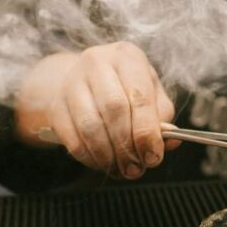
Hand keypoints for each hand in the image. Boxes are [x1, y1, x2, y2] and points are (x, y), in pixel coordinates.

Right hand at [15, 42, 178, 179]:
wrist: (82, 80)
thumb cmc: (124, 87)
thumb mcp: (150, 92)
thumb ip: (162, 116)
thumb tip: (170, 142)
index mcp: (127, 57)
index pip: (139, 95)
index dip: (147, 130)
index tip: (153, 156)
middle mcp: (96, 63)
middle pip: (113, 109)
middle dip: (127, 145)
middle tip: (136, 168)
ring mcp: (72, 82)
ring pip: (90, 126)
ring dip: (108, 155)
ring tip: (121, 169)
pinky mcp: (56, 105)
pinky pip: (72, 139)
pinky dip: (90, 158)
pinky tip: (102, 163)